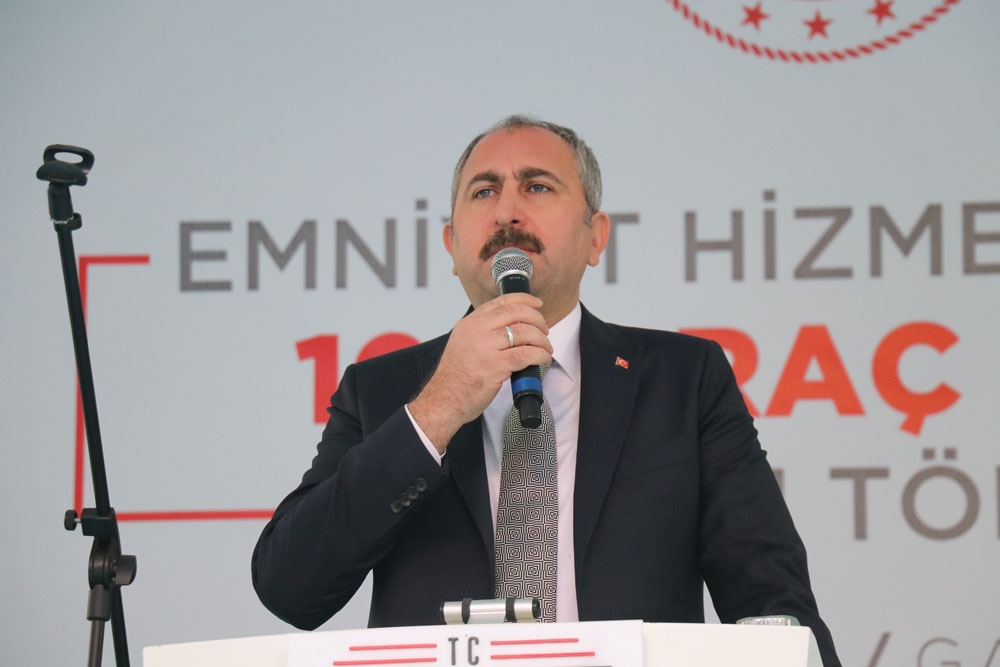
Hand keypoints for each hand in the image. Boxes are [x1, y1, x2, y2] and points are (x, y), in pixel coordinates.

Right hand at [408, 293, 551, 452]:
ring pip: (524, 332)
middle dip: (537, 319)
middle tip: (544, 329)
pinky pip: (526, 354)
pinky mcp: (495, 366)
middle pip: (516, 313)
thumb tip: (510, 325)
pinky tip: (543, 359)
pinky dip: (540, 355)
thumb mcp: (463, 343)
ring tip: (545, 348)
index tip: (537, 304)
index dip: (525, 300)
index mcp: (470, 323)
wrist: (443, 399)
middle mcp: (477, 331)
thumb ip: (482, 331)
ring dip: (541, 340)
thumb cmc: (455, 377)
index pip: (501, 302)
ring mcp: (485, 347)